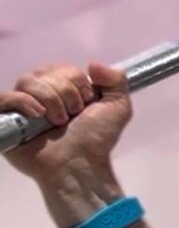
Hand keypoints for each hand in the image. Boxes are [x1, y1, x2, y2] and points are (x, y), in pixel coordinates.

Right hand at [2, 63, 131, 182]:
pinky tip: (39, 115)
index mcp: (65, 89)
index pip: (63, 67)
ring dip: (50, 99)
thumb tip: (92, 63)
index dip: (78, 82)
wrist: (80, 163)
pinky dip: (24, 102)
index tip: (87, 102)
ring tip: (58, 121)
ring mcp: (23, 107)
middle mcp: (43, 95)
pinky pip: (5, 97)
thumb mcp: (118, 107)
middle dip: (66, 91)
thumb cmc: (97, 139)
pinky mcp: (7, 119)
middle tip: (74, 114)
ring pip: (27, 80)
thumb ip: (116, 80)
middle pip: (45, 71)